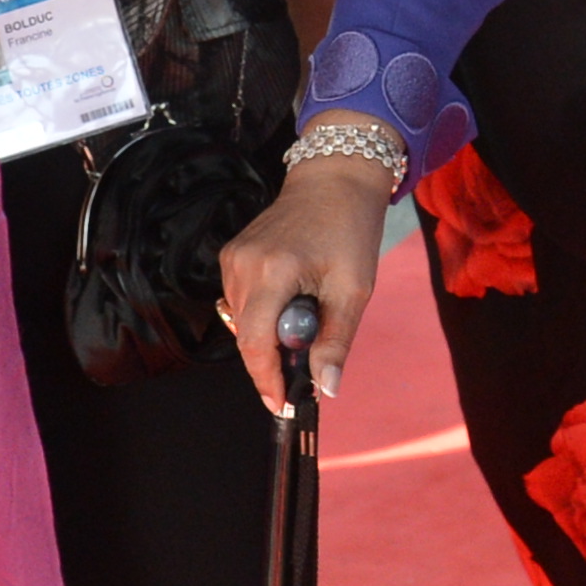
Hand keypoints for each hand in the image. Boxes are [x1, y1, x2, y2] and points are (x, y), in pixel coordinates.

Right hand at [220, 136, 392, 411]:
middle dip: (274, 358)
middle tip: (306, 363)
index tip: (282, 406)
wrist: (337, 178)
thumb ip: (336, 340)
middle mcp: (242, 265)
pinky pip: (241, 301)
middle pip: (247, 336)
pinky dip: (264, 312)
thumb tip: (325, 388)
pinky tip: (291, 297)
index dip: (266, 381)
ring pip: (243, 321)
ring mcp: (232, 258)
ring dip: (270, 333)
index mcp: (272, 271)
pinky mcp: (231, 254)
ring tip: (307, 313)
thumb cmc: (351, 229)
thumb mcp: (353, 289)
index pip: (255, 344)